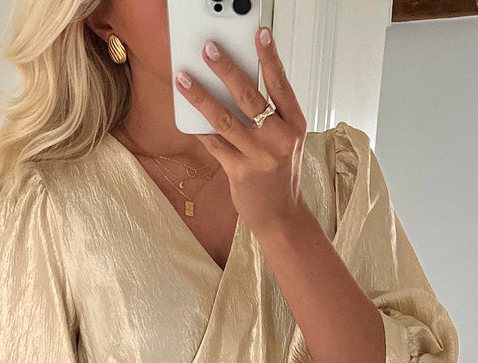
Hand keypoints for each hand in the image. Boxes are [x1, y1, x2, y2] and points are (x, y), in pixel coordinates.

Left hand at [174, 26, 307, 234]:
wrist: (281, 215)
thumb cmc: (279, 173)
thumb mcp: (283, 139)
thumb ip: (267, 114)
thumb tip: (234, 83)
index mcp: (293, 124)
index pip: (280, 83)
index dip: (269, 56)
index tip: (259, 32)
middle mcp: (278, 138)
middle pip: (249, 96)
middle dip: (226, 69)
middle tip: (208, 49)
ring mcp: (258, 156)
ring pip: (224, 119)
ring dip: (201, 96)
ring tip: (183, 79)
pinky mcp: (239, 172)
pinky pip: (214, 144)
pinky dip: (199, 128)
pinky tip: (185, 114)